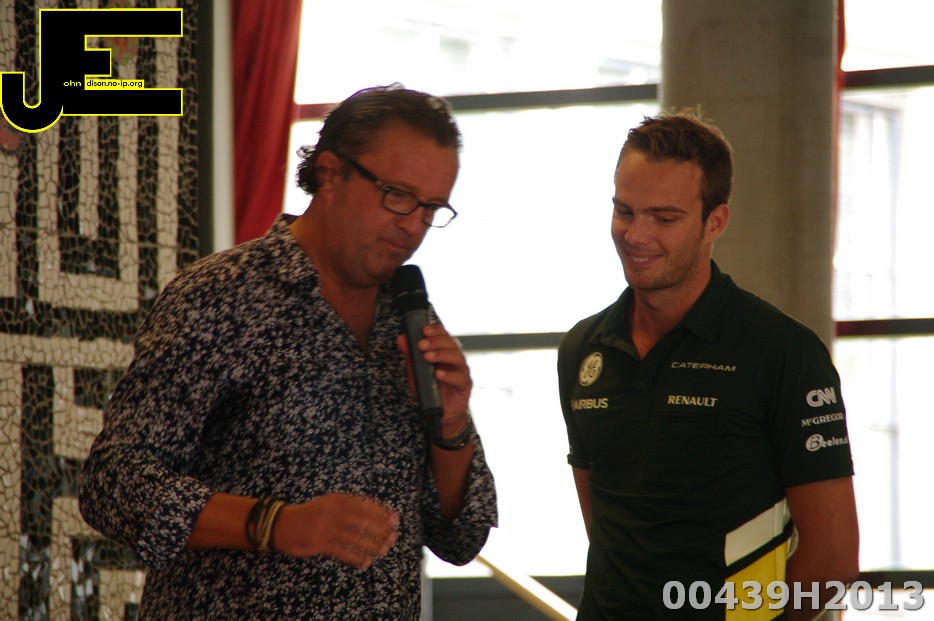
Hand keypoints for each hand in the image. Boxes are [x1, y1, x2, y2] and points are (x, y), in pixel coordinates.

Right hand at [273, 493, 399, 568]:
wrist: (282, 524)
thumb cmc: (311, 514)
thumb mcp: (329, 503)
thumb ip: (348, 507)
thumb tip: (375, 515)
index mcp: (338, 500)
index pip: (366, 505)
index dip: (382, 513)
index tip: (395, 520)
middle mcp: (334, 512)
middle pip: (364, 522)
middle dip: (380, 531)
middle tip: (392, 538)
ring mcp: (327, 528)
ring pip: (356, 538)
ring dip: (372, 545)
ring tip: (383, 550)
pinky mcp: (320, 543)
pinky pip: (343, 552)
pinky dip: (356, 557)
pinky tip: (366, 561)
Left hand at [397, 323, 471, 433]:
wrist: (442, 414)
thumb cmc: (430, 391)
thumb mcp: (416, 372)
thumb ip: (410, 356)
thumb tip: (402, 338)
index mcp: (445, 352)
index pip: (443, 335)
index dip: (435, 330)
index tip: (424, 330)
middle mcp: (455, 359)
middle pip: (451, 344)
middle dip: (436, 342)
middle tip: (421, 345)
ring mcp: (461, 372)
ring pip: (457, 357)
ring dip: (442, 355)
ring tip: (428, 357)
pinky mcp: (465, 385)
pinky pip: (460, 377)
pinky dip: (449, 375)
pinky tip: (438, 374)